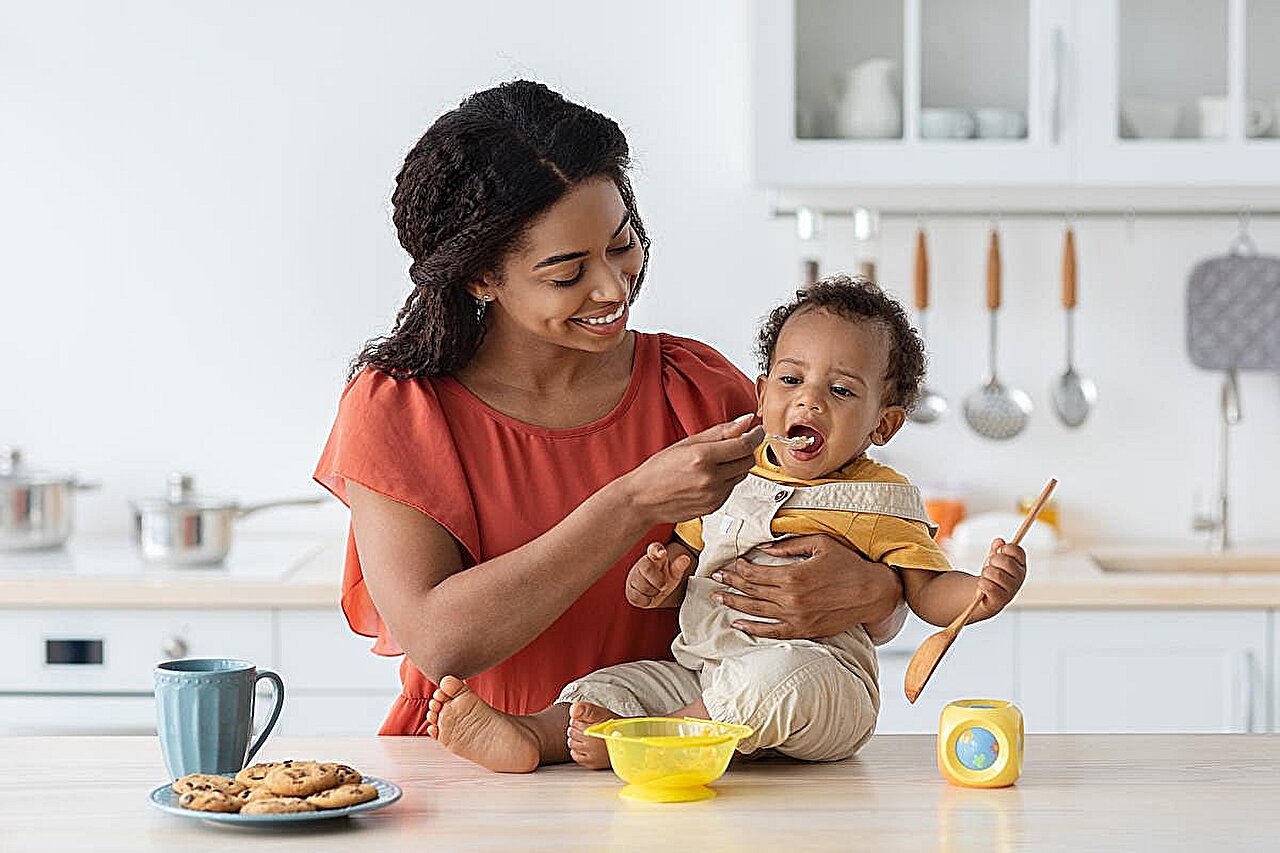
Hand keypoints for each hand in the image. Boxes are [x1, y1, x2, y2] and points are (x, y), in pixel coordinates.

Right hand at [622, 414, 763, 525]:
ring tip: (715, 463)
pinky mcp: (714, 507)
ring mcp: (713, 495)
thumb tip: (745, 421)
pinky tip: (708, 478)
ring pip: (742, 476)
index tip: (758, 430)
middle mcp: (710, 478)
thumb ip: (720, 432)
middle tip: (735, 444)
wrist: (643, 499)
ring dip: (736, 466)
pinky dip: (726, 481)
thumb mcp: (687, 443)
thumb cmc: (659, 469)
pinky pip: (731, 489)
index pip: (744, 445)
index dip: (756, 436)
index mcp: (702, 457)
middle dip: (746, 451)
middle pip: (748, 461)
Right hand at [625, 542, 692, 608]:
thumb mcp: (674, 573)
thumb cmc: (664, 578)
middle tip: (664, 586)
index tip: (662, 553)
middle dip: (657, 580)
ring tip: (657, 590)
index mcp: (655, 557)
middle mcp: (642, 564)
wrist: (656, 591)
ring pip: (641, 585)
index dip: (656, 550)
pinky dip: (645, 600)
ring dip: (653, 591)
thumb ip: (679, 566)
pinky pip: (635, 597)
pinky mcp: (630, 590)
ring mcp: (634, 577)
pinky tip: (649, 597)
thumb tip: (686, 559)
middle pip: (647, 569)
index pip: (654, 549)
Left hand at [710, 534, 901, 639]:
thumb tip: (763, 548)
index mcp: (793, 575)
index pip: (755, 572)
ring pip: (756, 611)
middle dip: (731, 583)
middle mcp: (791, 598)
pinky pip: (772, 632)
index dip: (738, 568)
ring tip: (718, 598)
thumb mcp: (820, 544)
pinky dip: (753, 629)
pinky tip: (738, 625)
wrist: (873, 593)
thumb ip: (789, 545)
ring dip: (735, 604)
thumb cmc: (849, 564)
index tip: (727, 564)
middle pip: (751, 591)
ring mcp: (797, 616)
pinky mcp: (804, 630)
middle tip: (715, 579)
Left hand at [970, 538, 1026, 620]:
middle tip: (990, 565)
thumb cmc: (991, 575)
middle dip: (993, 560)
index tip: (999, 550)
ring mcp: (1012, 590)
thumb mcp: (993, 559)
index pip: (1018, 551)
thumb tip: (999, 541)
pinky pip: (989, 587)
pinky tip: (982, 585)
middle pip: (1007, 562)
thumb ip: (996, 549)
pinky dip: (982, 584)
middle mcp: (1019, 578)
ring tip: (986, 576)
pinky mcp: (1001, 600)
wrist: (984, 596)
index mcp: (1020, 565)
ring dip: (986, 573)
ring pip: (996, 574)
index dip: (1006, 548)